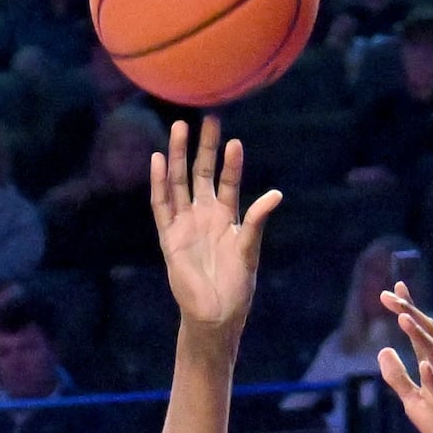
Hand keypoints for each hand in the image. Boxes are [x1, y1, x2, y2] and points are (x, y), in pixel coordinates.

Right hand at [149, 119, 277, 331]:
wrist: (214, 314)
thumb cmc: (236, 286)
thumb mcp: (249, 250)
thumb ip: (257, 221)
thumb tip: (276, 194)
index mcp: (226, 217)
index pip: (227, 182)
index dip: (231, 163)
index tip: (233, 140)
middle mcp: (204, 215)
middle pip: (201, 173)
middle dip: (203, 147)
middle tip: (207, 118)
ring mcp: (184, 224)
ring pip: (179, 183)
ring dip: (177, 156)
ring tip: (179, 128)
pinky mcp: (169, 237)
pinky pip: (161, 206)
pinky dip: (158, 184)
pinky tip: (157, 161)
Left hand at [376, 285, 432, 432]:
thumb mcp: (414, 403)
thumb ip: (398, 378)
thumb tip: (383, 350)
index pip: (422, 335)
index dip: (408, 311)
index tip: (393, 289)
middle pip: (429, 338)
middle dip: (411, 315)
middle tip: (391, 295)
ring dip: (421, 338)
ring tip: (404, 319)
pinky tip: (424, 366)